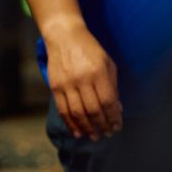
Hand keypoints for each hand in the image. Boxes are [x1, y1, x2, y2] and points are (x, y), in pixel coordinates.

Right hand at [41, 18, 121, 140]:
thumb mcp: (107, 63)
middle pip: (93, 110)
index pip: (108, 102)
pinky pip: (62, 110)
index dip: (114, 118)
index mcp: (98, 72)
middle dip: (102, 126)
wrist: (64, 36)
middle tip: (106, 133)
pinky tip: (77, 132)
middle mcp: (82, 79)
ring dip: (87, 128)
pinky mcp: (55, 86)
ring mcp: (66, 83)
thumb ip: (113, 87)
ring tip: (93, 136)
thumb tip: (116, 110)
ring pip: (77, 113)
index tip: (117, 127)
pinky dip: (70, 123)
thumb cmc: (90, 49)